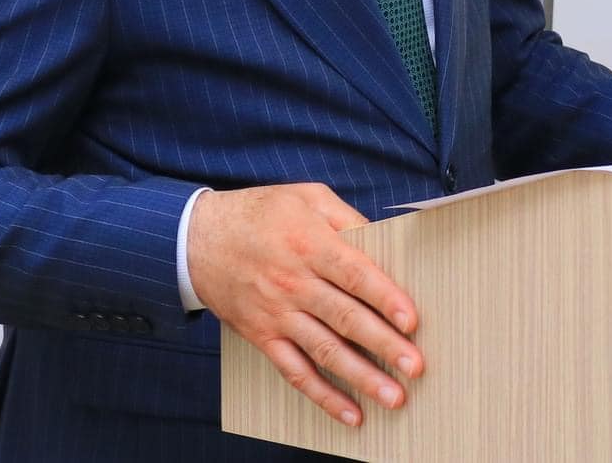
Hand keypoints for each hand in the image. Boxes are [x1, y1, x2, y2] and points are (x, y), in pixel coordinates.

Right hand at [187, 182, 421, 427]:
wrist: (197, 239)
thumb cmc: (259, 213)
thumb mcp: (305, 197)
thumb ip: (345, 217)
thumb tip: (384, 239)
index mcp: (309, 243)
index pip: (354, 273)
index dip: (384, 297)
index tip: (411, 320)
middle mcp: (294, 282)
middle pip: (345, 318)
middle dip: (383, 345)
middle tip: (415, 367)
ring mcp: (277, 314)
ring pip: (324, 351)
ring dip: (361, 377)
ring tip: (393, 398)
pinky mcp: (263, 337)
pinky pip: (295, 372)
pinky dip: (323, 396)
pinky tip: (351, 413)